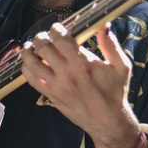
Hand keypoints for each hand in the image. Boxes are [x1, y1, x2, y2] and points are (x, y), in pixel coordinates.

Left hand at [21, 22, 147, 147]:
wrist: (108, 122)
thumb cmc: (115, 92)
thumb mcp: (121, 66)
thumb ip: (111, 44)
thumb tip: (104, 25)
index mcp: (83, 63)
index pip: (60, 39)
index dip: (55, 29)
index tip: (57, 27)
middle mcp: (67, 73)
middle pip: (43, 48)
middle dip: (41, 37)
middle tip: (44, 35)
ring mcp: (56, 86)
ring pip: (32, 63)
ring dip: (28, 50)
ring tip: (30, 45)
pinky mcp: (51, 96)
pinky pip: (31, 80)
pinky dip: (26, 69)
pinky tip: (29, 63)